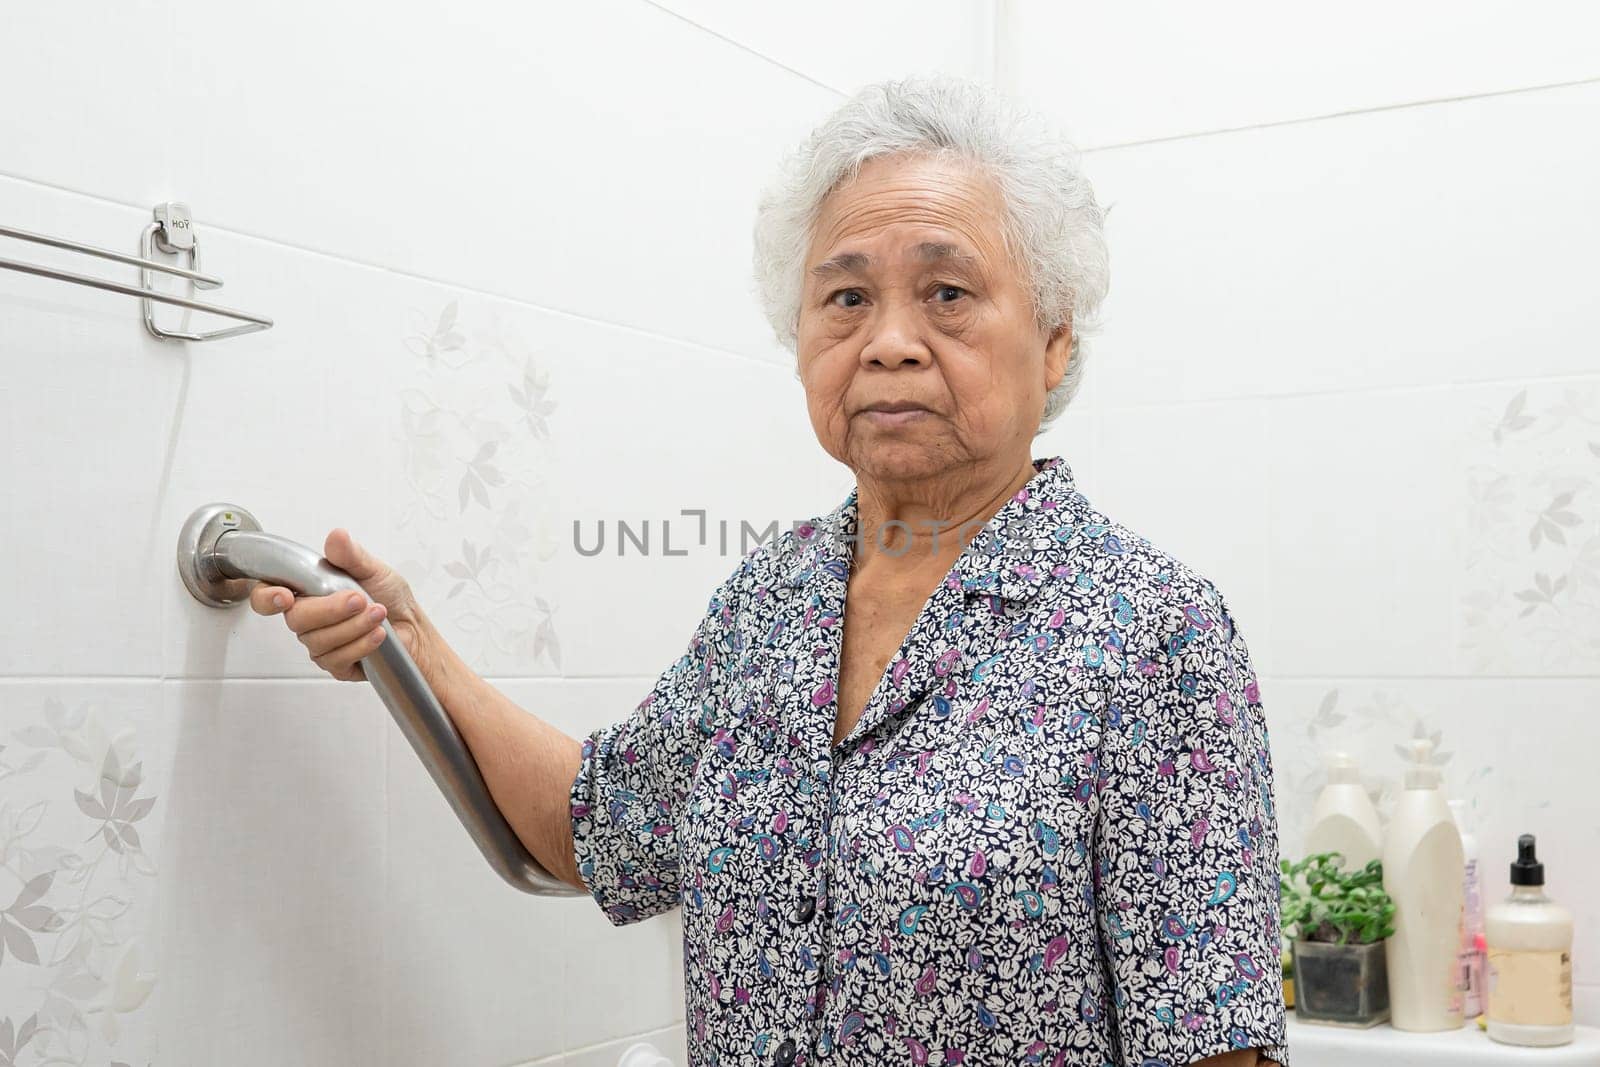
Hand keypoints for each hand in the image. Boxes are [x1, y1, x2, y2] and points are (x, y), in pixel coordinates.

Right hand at [248, 529, 428, 681]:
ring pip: (319, 641)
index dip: (267, 597)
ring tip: (378, 614)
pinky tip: (378, 635)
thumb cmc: (389, 597)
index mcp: (308, 590)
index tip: (285, 596)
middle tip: (359, 599)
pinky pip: (337, 659)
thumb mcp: (373, 569)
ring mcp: (320, 642)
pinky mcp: (335, 664)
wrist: (412, 627)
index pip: (269, 594)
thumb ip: (351, 556)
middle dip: (330, 609)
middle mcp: (309, 617)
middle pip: (296, 619)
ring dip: (353, 626)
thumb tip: (337, 537)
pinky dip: (361, 644)